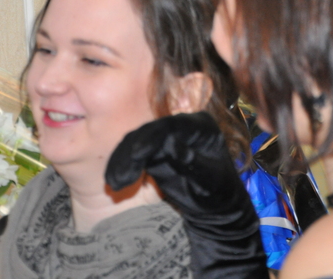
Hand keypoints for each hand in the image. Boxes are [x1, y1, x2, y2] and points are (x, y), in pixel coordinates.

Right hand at [106, 112, 268, 278]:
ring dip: (122, 160)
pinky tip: (114, 180)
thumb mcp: (209, 181)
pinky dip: (122, 165)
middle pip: (150, 131)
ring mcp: (166, 135)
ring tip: (114, 184)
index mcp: (202, 126)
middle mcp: (182, 125)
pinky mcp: (153, 148)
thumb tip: (170, 144)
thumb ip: (191, 162)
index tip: (136, 154)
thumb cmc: (218, 194)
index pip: (173, 126)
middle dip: (131, 153)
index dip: (152, 137)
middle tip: (117, 180)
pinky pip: (133, 152)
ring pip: (136, 140)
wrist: (214, 208)